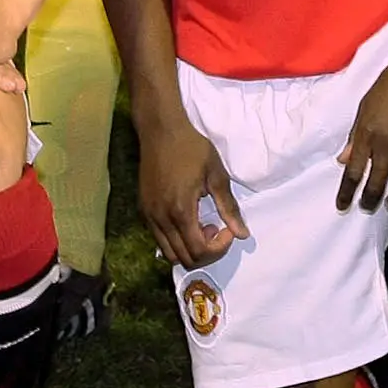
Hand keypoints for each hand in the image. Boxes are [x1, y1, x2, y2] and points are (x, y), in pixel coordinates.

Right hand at [136, 109, 245, 267]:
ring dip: (190, 248)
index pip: (199, 251)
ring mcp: (149, 216)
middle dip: (206, 251)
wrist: (161, 129)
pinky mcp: (144, 210)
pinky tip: (188, 219)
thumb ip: (229, 207)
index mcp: (181, 210)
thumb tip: (242, 234)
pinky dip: (176, 240)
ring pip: (169, 253)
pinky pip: (159, 239)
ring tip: (203, 225)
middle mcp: (161, 219)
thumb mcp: (217, 175)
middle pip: (184, 258)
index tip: (227, 230)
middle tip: (218, 229)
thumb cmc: (191, 148)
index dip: (218, 248)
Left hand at [335, 32, 387, 213]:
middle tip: (368, 207)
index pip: (353, 171)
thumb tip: (343, 158)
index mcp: (367, 131)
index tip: (342, 205)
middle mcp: (386, 143)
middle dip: (369, 200)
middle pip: (376, 183)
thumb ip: (356, 133)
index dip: (347, 192)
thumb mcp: (367, 103)